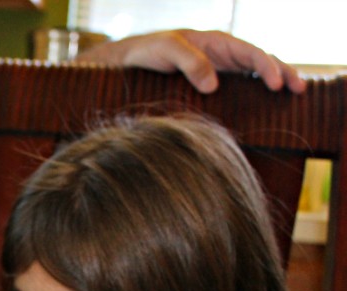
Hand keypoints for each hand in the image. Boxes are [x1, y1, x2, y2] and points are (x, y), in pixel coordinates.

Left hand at [77, 29, 305, 94]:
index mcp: (218, 42)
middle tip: (298, 90)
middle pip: (261, 62)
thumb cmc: (148, 51)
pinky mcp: (212, 86)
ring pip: (254, 76)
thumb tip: (213, 85)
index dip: (267, 67)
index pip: (251, 52)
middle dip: (283, 73)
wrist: (130, 61)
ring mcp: (220, 71)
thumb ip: (190, 63)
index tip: (275, 84)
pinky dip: (255, 95)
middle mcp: (224, 55)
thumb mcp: (167, 51)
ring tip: (293, 97)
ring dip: (275, 83)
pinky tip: (264, 108)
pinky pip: (240, 88)